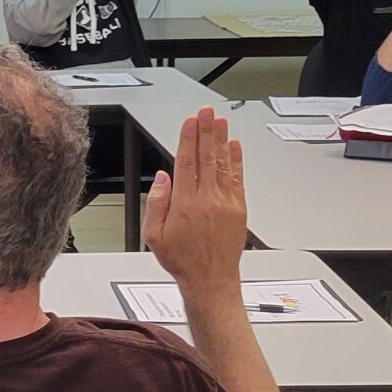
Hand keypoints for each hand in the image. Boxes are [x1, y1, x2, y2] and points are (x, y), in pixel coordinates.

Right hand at [143, 106, 245, 291]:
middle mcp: (207, 199)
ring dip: (221, 140)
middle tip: (207, 112)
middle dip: (207, 131)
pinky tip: (234, 147)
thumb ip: (156, 203)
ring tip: (220, 121)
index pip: (186, 161)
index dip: (188, 138)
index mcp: (184, 203)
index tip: (190, 122)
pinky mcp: (238, 209)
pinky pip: (237, 178)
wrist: (210, 279)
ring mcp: (225, 203)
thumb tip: (163, 178)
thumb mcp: (153, 235)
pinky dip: (236, 160)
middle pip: (206, 156)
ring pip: (222, 163)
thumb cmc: (182, 259)